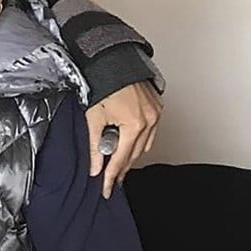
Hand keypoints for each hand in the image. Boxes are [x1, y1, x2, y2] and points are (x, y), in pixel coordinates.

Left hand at [85, 80, 162, 198]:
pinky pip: (150, 132)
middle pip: (134, 155)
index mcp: (134, 124)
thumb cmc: (102, 84)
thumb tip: (95, 167)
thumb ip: (95, 146)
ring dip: (130, 154)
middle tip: (110, 179)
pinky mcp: (157, 107)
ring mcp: (156, 114)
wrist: (112, 61)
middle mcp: (150, 120)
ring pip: (144, 145)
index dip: (112, 176)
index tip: (106, 189)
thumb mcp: (93, 118)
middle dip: (121, 168)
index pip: (121, 159)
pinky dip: (139, 140)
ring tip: (116, 163)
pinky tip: (129, 144)